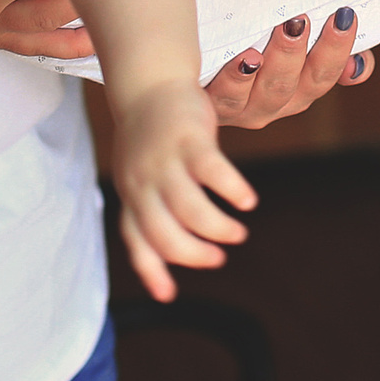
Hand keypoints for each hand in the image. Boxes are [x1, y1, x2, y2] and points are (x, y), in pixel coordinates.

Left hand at [110, 80, 256, 301]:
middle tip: (218, 257)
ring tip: (237, 231)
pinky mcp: (190, 139)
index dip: (151, 271)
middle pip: (165, 234)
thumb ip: (150, 222)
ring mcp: (166, 161)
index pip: (137, 241)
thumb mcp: (138, 183)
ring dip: (218, 228)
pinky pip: (213, 172)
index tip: (170, 295)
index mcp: (132, 196)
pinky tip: (247, 201)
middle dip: (195, 254)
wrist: (149, 85)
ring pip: (191, 209)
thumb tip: (162, 282)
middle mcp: (143, 183)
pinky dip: (233, 191)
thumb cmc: (148, 144)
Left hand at [201, 5, 368, 127]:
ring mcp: (239, 109)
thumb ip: (328, 48)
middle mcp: (270, 104)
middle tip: (303, 19)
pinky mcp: (207, 105)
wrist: (179, 43)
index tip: (344, 15)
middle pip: (295, 88)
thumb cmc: (244, 32)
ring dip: (277, 64)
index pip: (324, 75)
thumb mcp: (287, 35)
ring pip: (264, 96)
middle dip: (305, 54)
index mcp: (295, 88)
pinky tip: (244, 59)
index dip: (338, 50)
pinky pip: (224, 100)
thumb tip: (359, 66)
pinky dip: (235, 81)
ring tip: (282, 30)